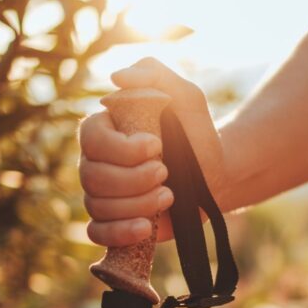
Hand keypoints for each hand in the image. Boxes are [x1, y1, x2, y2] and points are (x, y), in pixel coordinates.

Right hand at [79, 57, 226, 246]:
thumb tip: (116, 77)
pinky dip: (119, 232)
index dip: (122, 148)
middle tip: (166, 173)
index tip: (157, 146)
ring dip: (137, 203)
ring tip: (169, 196)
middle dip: (134, 179)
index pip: (92, 138)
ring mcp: (102, 194)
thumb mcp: (186, 97)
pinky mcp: (114, 222)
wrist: (215, 175)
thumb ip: (155, 75)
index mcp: (105, 130)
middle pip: (93, 176)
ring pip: (98, 205)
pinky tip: (145, 227)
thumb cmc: (197, 132)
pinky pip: (97, 232)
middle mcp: (96, 162)